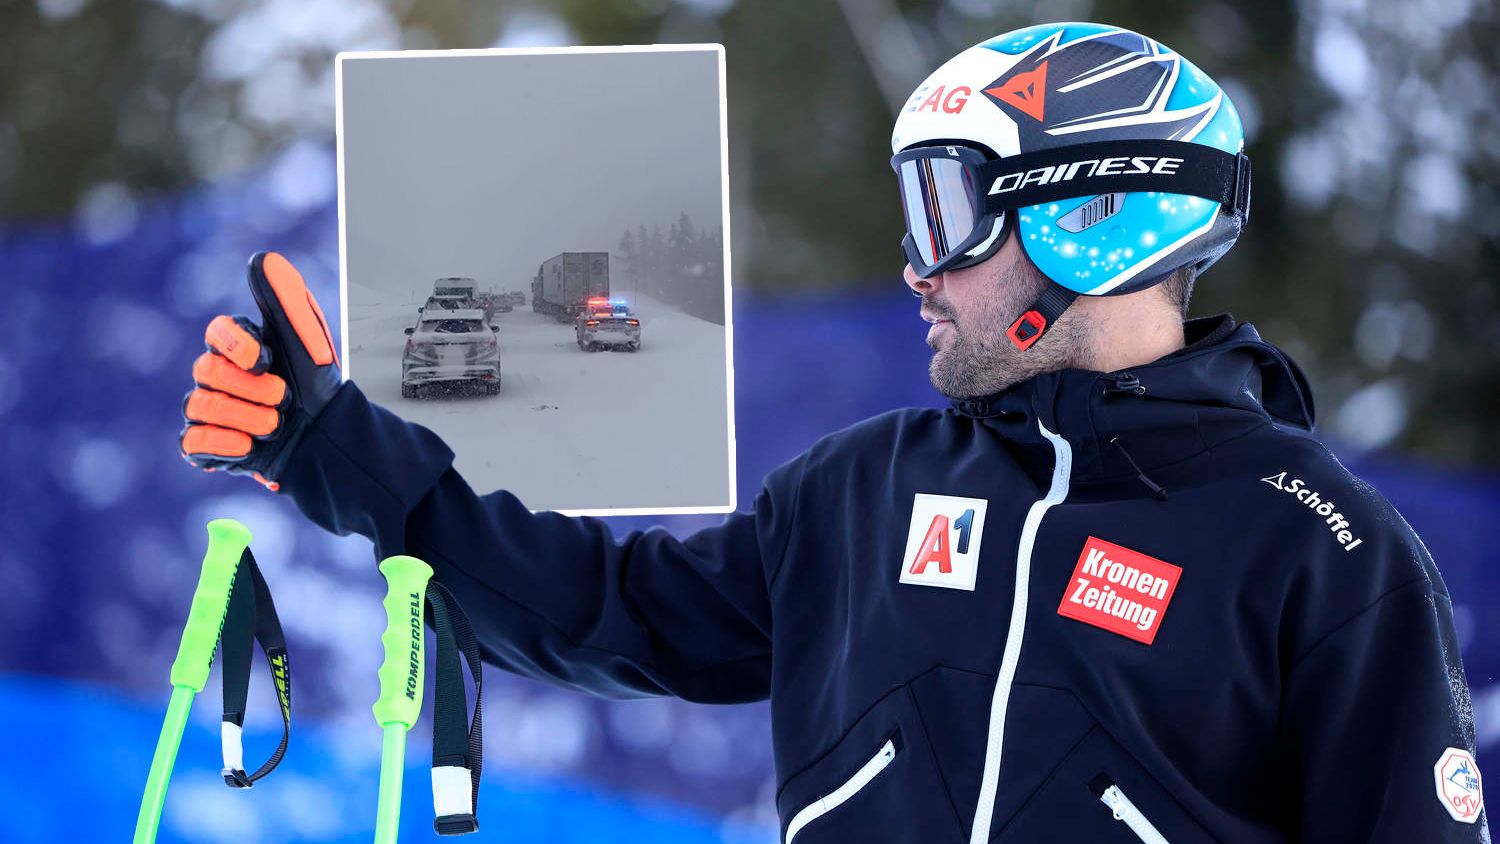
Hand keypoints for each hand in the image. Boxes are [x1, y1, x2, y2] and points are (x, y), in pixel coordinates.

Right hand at [180, 252, 341, 490]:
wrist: (328, 440)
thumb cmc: (316, 387)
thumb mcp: (308, 342)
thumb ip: (287, 300)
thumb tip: (261, 258)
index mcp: (239, 346)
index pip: (216, 332)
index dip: (237, 345)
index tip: (266, 359)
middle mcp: (217, 374)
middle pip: (207, 371)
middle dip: (251, 388)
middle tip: (284, 398)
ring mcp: (208, 409)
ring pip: (200, 406)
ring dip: (247, 417)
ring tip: (276, 424)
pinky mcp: (206, 445)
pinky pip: (192, 442)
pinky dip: (225, 444)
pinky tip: (251, 446)